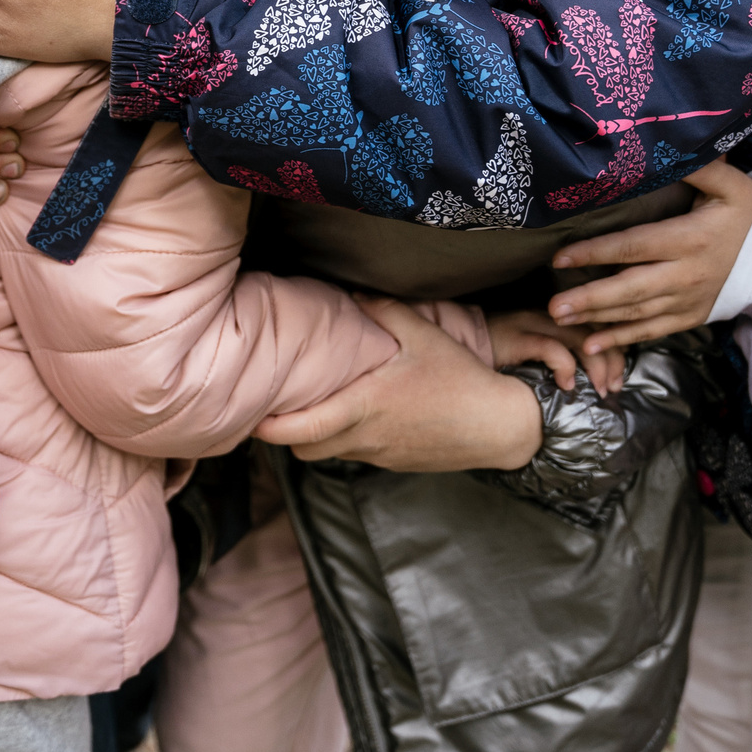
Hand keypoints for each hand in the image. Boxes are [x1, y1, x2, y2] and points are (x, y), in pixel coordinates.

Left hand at [254, 297, 543, 471]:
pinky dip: (342, 440)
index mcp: (366, 407)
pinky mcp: (394, 462)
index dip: (270, 428)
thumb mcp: (423, 335)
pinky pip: (355, 455)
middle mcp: (367, 437)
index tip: (252, 414)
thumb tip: (355, 289)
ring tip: (309, 409)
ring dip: (313, 438)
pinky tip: (351, 415)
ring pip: (328, 455)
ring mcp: (380, 454)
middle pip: (304, 450)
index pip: (303, 429)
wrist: (500, 426)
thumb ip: (384, 309)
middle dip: (285, 434)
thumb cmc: (461, 379)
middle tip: (276, 406)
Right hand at [485, 309, 624, 396]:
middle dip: (612, 362)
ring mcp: (531, 324)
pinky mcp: (518, 337)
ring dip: (596, 367)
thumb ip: (554, 359)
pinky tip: (568, 385)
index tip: (617, 379)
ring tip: (599, 389)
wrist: (455, 343)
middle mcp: (546, 317)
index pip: (595, 328)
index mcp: (553, 319)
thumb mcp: (531, 354)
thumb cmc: (493, 356)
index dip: (613, 352)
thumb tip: (583, 383)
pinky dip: (567, 367)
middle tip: (613, 388)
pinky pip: (552, 349)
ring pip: (580, 340)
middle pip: (594, 332)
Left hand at [549, 160, 751, 352]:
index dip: (596, 253)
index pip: (634, 247)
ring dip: (597, 319)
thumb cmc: (749, 215)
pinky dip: (622, 339)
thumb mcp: (731, 185)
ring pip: (636, 313)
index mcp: (689, 239)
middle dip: (589, 298)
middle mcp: (685, 274)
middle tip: (553, 307)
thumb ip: (700, 168)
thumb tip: (663, 147)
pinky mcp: (691, 317)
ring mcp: (688, 300)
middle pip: (630, 288)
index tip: (561, 258)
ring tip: (560, 322)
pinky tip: (592, 345)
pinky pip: (652, 331)